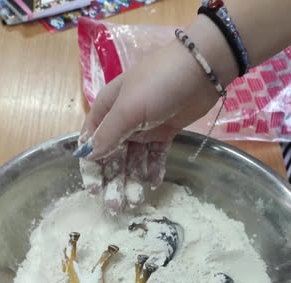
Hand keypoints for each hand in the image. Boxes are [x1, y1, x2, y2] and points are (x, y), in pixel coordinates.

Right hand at [75, 16, 236, 213]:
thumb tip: (88, 156)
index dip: (90, 166)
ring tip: (135, 200)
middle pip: (112, 155)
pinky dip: (153, 168)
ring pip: (134, 158)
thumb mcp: (128, 108)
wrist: (202, 69)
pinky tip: (153, 183)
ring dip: (132, 179)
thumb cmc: (158, 84)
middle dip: (112, 180)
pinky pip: (155, 155)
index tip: (92, 190)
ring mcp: (145, 126)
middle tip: (115, 205)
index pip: (91, 141)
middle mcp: (123, 119)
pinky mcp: (165, 132)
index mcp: (108, 109)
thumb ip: (108, 134)